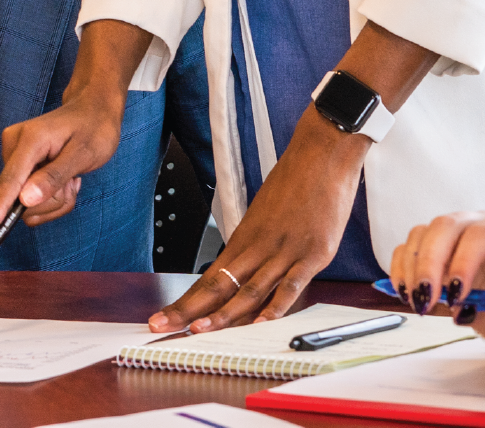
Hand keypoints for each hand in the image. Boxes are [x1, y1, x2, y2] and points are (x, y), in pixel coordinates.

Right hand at [0, 20, 148, 230]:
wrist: (93, 109)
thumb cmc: (93, 128)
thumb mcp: (83, 154)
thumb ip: (53, 177)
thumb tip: (25, 200)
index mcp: (30, 140)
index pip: (10, 181)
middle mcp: (14, 145)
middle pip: (20, 198)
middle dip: (51, 201)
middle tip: (73, 183)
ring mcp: (15, 155)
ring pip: (26, 202)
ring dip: (53, 200)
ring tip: (70, 178)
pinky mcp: (19, 165)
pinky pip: (29, 198)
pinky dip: (50, 197)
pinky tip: (63, 179)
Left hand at [148, 108, 363, 331]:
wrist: (321, 153)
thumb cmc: (296, 179)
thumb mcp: (265, 212)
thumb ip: (256, 242)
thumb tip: (243, 266)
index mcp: (245, 236)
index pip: (209, 277)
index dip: (187, 300)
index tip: (165, 316)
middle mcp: (259, 246)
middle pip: (219, 285)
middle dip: (189, 310)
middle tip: (162, 326)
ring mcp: (285, 251)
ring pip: (249, 289)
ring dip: (225, 313)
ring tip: (201, 330)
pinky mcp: (312, 254)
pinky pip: (291, 285)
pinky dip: (276, 306)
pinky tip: (261, 323)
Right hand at [388, 211, 484, 346]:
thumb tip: (469, 307)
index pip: (482, 235)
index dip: (464, 262)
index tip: (455, 296)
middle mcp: (482, 222)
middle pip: (446, 226)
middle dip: (431, 264)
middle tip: (427, 298)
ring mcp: (456, 230)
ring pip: (422, 233)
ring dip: (413, 269)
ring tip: (417, 301)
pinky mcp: (435, 244)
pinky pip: (409, 246)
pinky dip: (401, 268)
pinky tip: (405, 292)